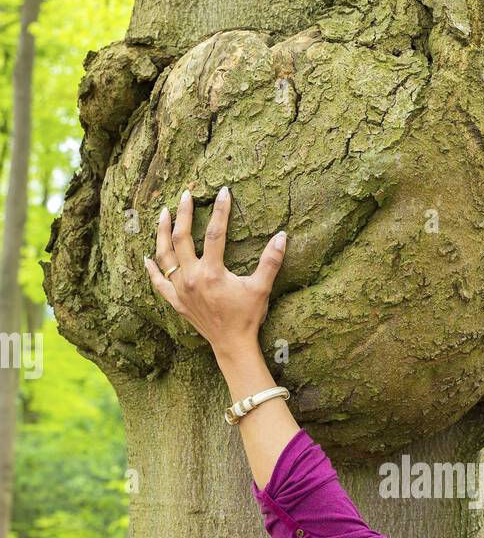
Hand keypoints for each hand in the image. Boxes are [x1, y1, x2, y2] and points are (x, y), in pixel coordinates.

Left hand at [143, 186, 285, 358]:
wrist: (232, 345)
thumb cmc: (247, 317)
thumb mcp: (261, 288)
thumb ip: (271, 261)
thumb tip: (282, 236)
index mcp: (212, 272)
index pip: (214, 233)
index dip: (220, 211)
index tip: (223, 192)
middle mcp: (192, 278)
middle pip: (182, 238)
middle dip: (183, 213)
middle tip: (185, 194)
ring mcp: (181, 290)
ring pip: (165, 256)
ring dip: (162, 233)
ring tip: (162, 214)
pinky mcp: (176, 302)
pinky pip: (158, 283)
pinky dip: (152, 270)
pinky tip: (147, 257)